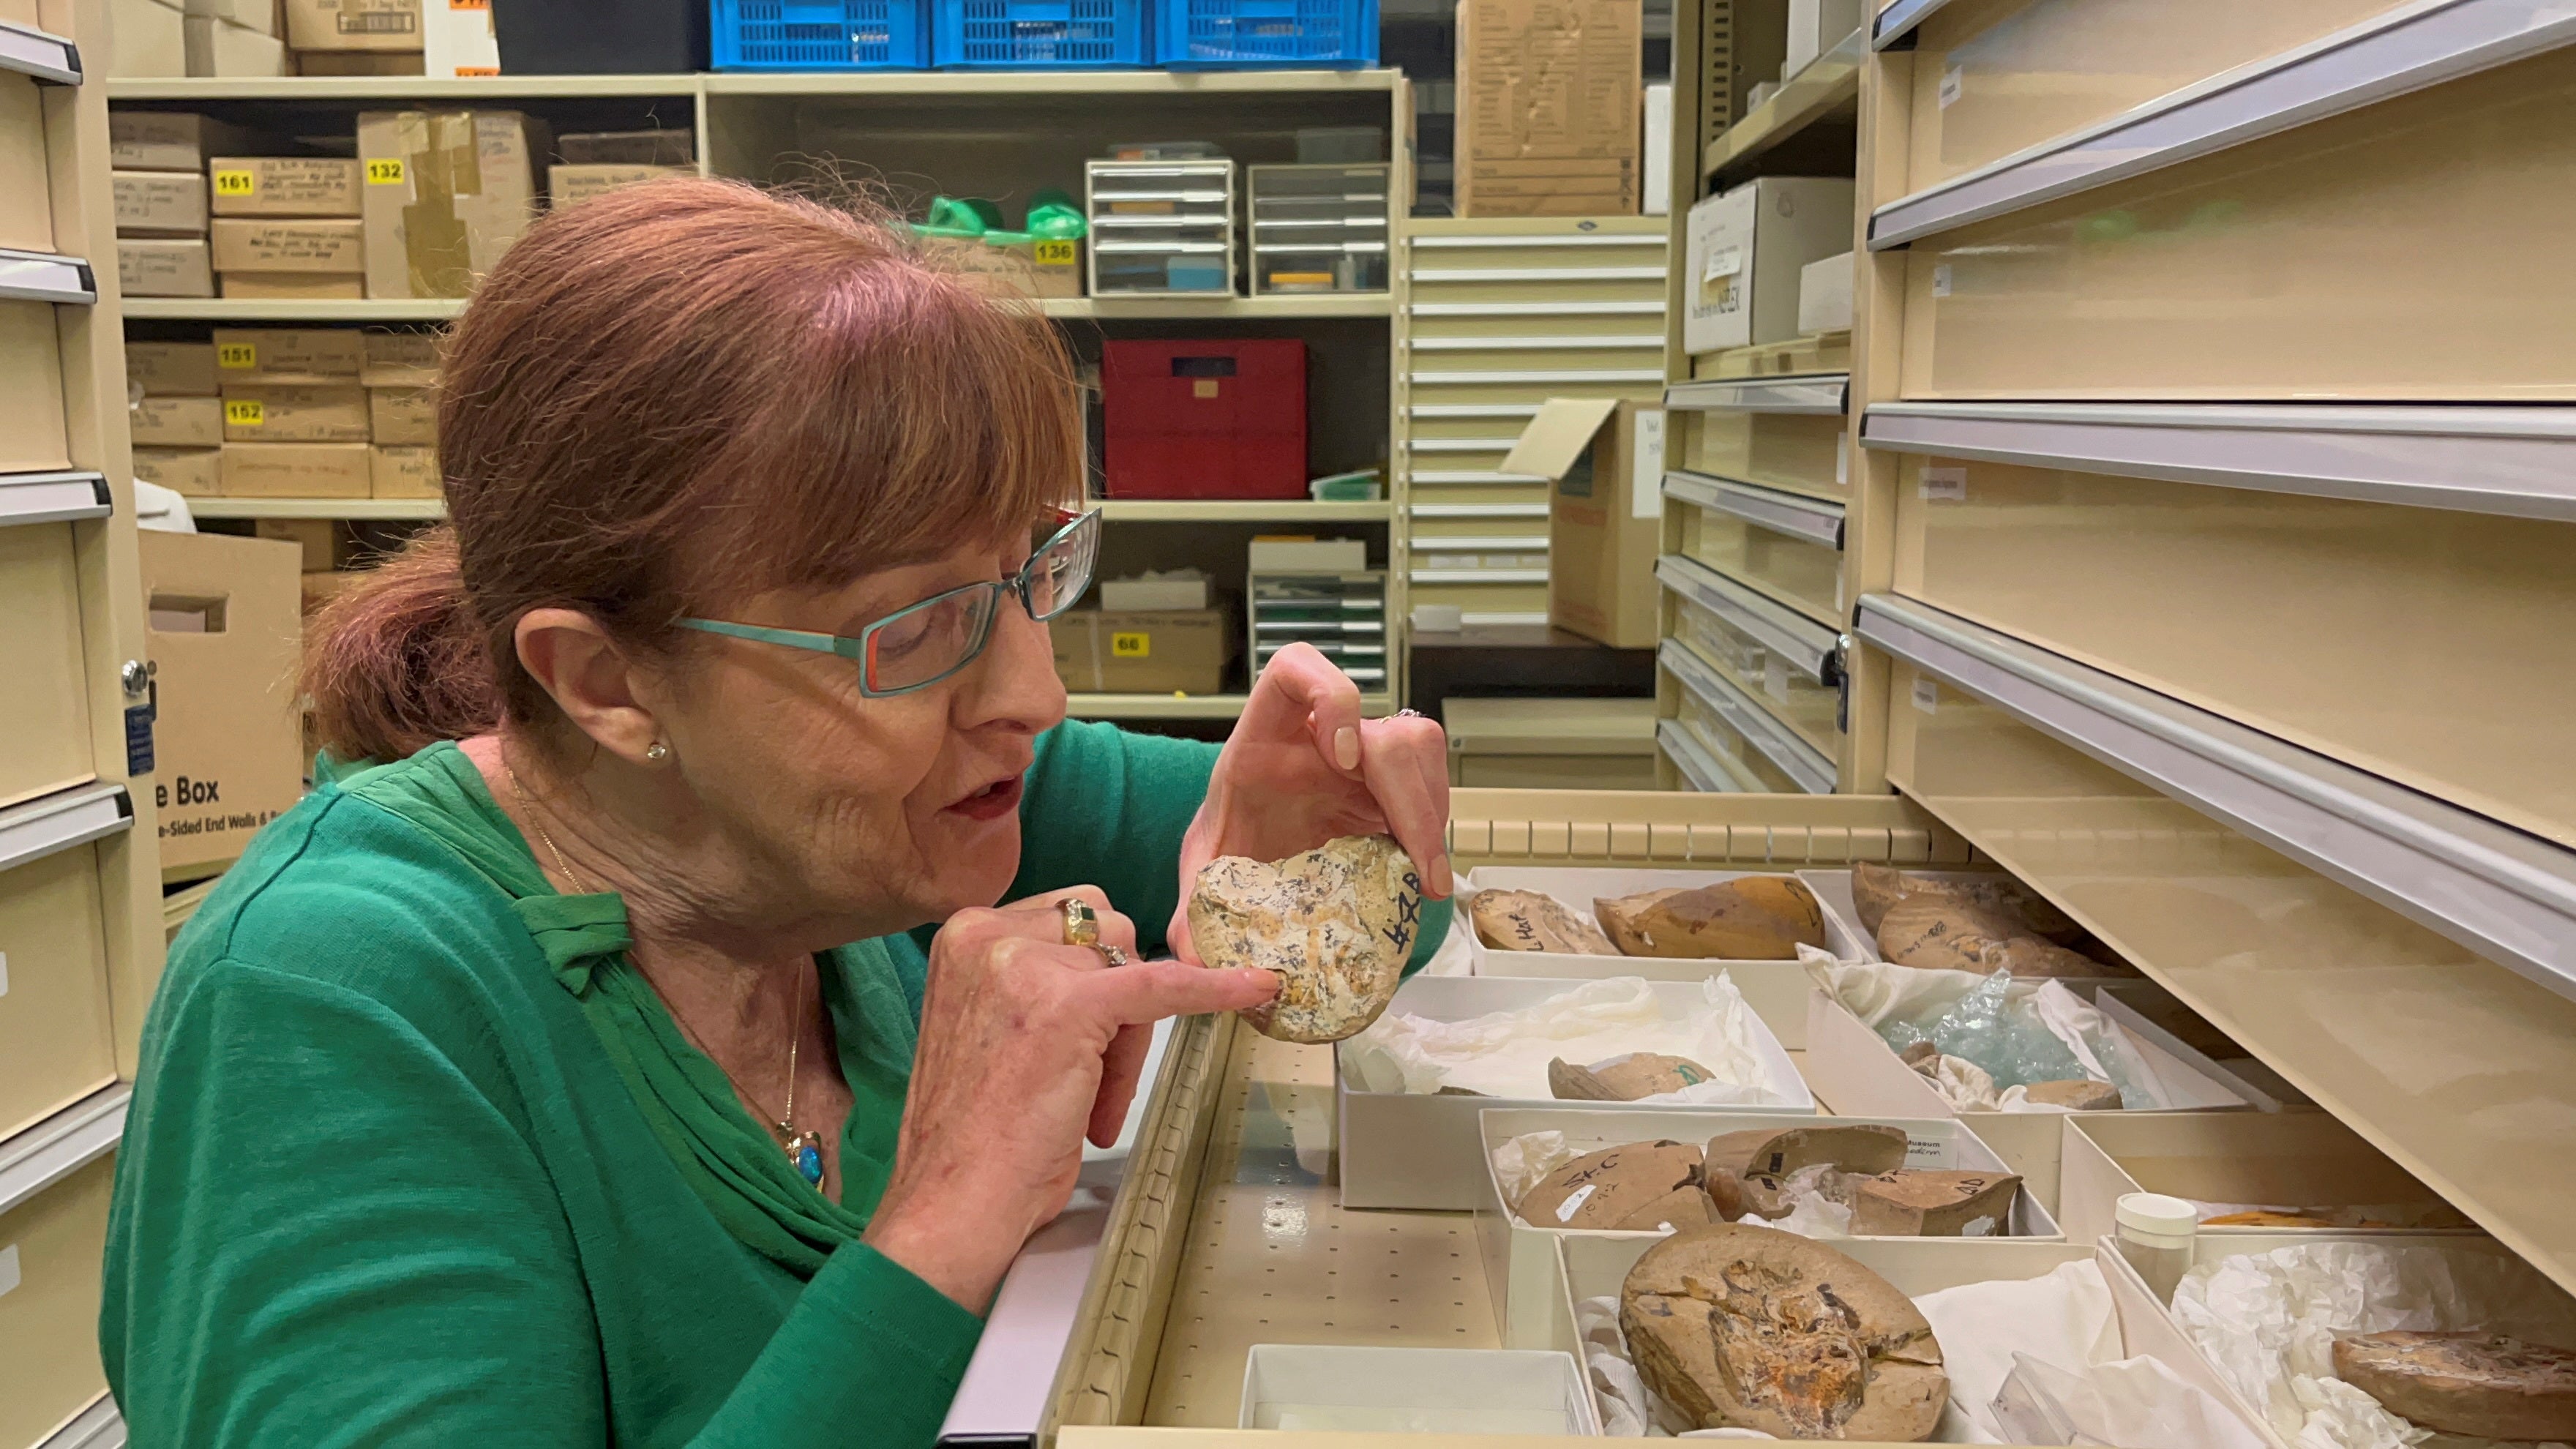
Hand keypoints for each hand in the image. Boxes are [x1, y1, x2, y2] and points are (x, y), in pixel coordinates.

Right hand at [864, 886, 1276, 1313]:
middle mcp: (986, 935)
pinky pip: (1163, 984)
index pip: (1068, 921)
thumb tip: (1116, 980)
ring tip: (1090, 1103)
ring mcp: (1023, 965)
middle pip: (1105, 936)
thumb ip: (1035, 985)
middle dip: (1117, 1002)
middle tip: (1089, 1081)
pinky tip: (1253, 988)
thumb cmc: (973, 1137)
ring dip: (1127, 1037)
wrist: (952, 1202)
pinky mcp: (1070, 1003)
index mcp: (964, 935)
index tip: (1093, 1035)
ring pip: (1131, 965)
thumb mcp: (994, 1029)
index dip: (1093, 977)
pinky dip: (1212, 989)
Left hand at [1167, 643, 1451, 964]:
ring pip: (1420, 752)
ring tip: (1423, 876)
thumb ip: (1192, 909)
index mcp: (1266, 736)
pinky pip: (1430, 786)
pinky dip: (1434, 830)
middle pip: (1387, 732)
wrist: (1249, 845)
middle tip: (1414, 863)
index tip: (1343, 755)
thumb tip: (1193, 957)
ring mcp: (1363, 755)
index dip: (1331, 695)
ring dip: (1431, 815)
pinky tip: (1421, 873)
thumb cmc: (1230, 835)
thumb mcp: (1205, 870)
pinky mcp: (1390, 783)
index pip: (1296, 670)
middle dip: (1410, 796)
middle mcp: (1322, 736)